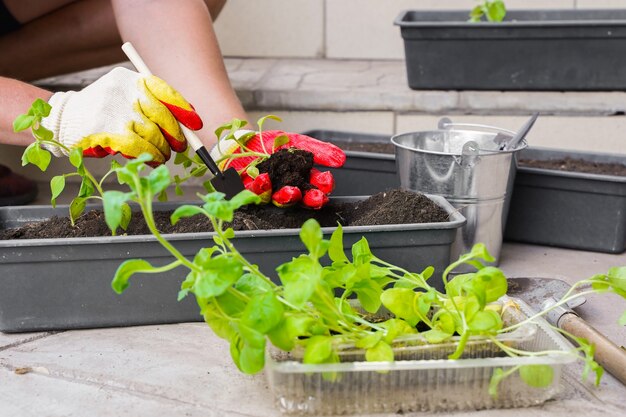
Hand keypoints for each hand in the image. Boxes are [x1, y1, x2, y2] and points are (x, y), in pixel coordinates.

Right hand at [41, 67, 201, 164]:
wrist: (63, 118)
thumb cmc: (101, 111)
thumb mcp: (124, 97)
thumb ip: (151, 104)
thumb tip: (186, 123)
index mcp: (131, 79)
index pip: (165, 92)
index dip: (184, 110)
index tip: (196, 124)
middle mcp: (124, 91)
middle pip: (163, 116)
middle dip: (176, 135)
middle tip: (180, 146)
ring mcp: (115, 110)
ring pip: (153, 134)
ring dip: (163, 149)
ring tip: (163, 156)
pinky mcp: (108, 131)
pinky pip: (140, 147)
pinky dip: (151, 156)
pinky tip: (153, 160)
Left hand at [211, 130, 345, 208]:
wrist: (242, 141)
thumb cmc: (271, 145)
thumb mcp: (298, 142)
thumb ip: (320, 150)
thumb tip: (341, 159)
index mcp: (300, 180)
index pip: (316, 187)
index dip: (323, 186)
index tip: (327, 182)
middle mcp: (286, 189)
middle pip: (301, 198)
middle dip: (310, 199)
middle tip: (317, 198)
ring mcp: (268, 193)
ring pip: (279, 199)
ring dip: (287, 197)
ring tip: (292, 191)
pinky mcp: (249, 192)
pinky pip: (256, 193)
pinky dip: (261, 186)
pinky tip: (264, 179)